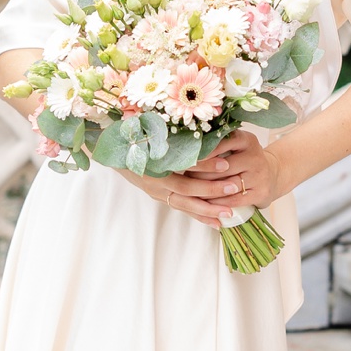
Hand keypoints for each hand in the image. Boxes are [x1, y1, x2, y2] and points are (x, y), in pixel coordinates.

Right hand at [125, 128, 287, 225]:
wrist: (116, 153)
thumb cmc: (139, 138)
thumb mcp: (153, 131)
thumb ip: (177, 134)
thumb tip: (206, 127)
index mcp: (155, 160)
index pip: (183, 165)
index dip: (204, 165)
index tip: (224, 163)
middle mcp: (155, 180)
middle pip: (186, 188)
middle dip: (211, 189)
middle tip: (233, 187)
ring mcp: (157, 192)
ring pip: (185, 204)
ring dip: (208, 209)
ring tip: (229, 213)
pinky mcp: (161, 198)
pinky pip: (183, 210)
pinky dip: (200, 217)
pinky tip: (217, 223)